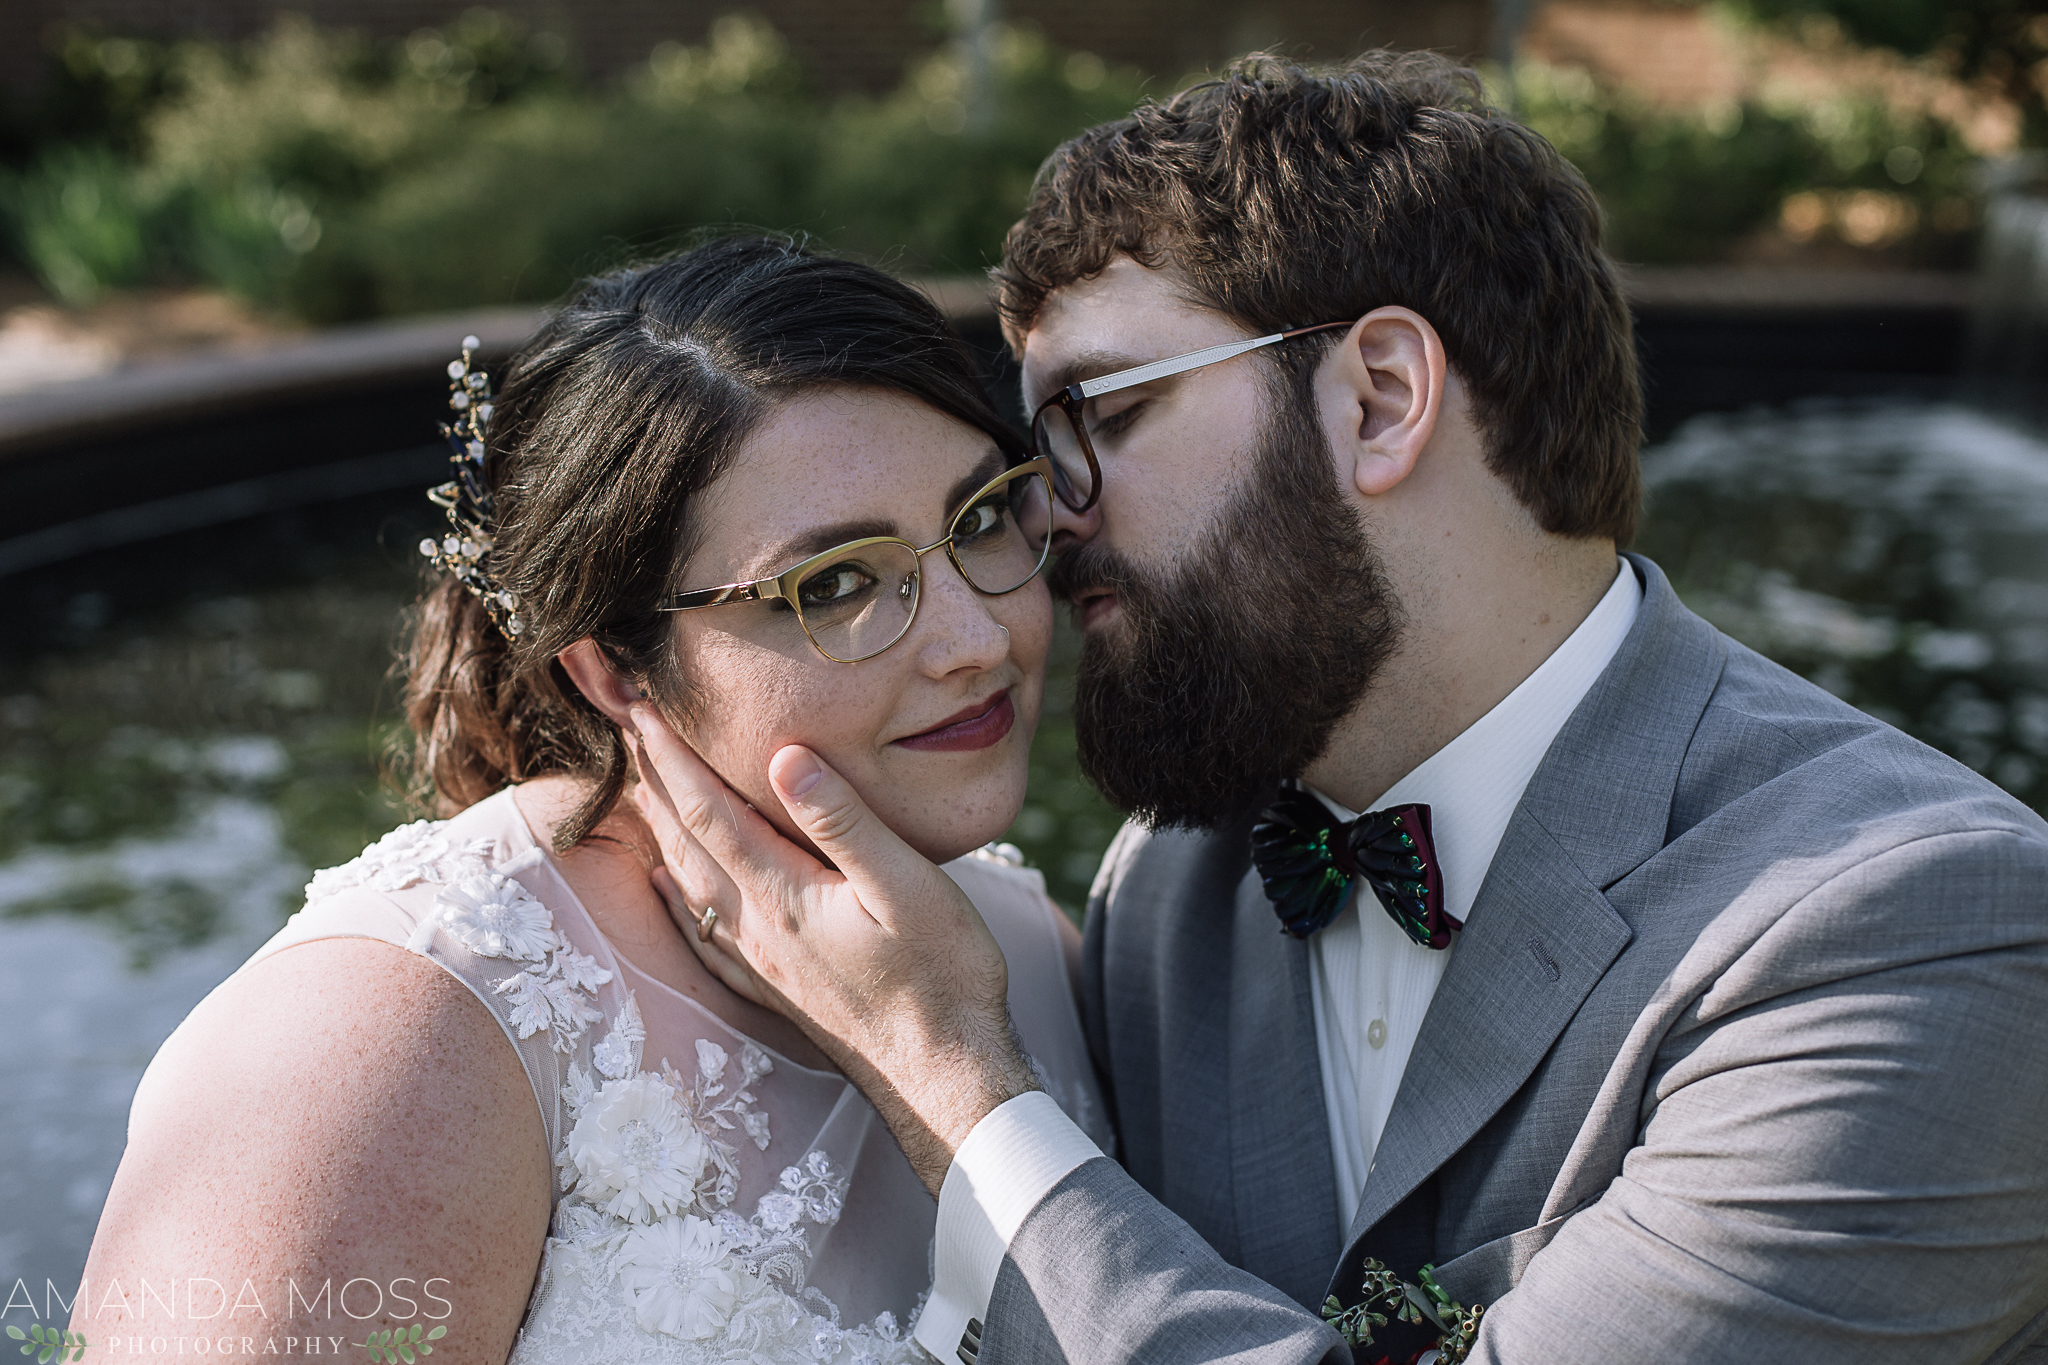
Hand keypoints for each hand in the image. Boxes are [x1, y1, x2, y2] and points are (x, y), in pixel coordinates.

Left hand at [627, 707, 1040, 1193]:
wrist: (944, 1081)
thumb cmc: (942, 978)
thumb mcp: (907, 886)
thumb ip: (841, 821)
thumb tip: (782, 756)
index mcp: (781, 894)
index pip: (706, 807)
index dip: (667, 752)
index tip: (634, 702)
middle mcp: (755, 928)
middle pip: (682, 837)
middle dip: (646, 774)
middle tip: (617, 721)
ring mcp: (759, 962)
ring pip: (686, 880)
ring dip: (657, 825)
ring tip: (636, 783)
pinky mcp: (773, 988)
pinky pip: (701, 930)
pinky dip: (674, 895)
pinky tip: (666, 885)